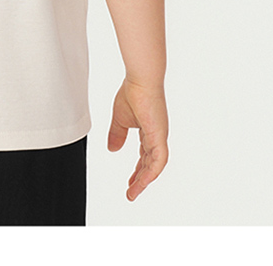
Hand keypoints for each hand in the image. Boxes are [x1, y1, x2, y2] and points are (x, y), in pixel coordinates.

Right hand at [107, 78, 168, 201]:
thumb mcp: (120, 118)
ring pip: (155, 165)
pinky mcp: (159, 135)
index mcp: (149, 131)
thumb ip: (117, 134)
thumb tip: (112, 150)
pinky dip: (151, 172)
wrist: (141, 79)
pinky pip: (158, 160)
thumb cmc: (133, 92)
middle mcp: (156, 135)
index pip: (145, 156)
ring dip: (144, 179)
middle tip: (131, 192)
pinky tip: (144, 181)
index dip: (138, 170)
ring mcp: (160, 136)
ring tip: (134, 191)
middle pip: (150, 163)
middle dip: (140, 179)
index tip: (130, 182)